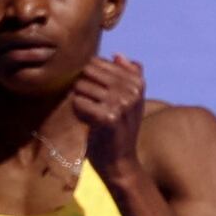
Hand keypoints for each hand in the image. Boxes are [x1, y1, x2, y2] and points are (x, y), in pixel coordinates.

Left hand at [64, 53, 149, 172]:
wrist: (120, 161)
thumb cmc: (121, 128)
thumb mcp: (130, 100)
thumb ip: (127, 75)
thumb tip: (118, 55)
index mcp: (137, 82)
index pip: (98, 62)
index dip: (92, 79)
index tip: (103, 98)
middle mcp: (132, 90)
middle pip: (87, 72)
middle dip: (84, 87)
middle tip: (95, 106)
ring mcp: (121, 104)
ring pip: (80, 86)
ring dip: (81, 102)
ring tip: (93, 116)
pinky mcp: (108, 118)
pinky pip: (78, 102)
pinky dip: (78, 113)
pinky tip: (90, 123)